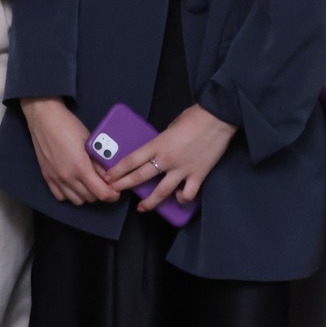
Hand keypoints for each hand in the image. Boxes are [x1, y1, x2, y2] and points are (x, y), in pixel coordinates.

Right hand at [22, 97, 120, 206]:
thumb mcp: (89, 142)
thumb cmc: (68, 126)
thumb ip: (99, 162)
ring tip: (88, 183)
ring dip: (85, 194)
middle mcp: (67, 177)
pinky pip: (61, 197)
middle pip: (90, 198)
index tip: (115, 191)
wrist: (44, 118)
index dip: (112, 195)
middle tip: (103, 183)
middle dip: (100, 193)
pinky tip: (73, 183)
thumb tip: (109, 177)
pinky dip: (69, 194)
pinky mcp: (47, 177)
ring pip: (77, 200)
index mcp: (80, 167)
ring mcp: (56, 178)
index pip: (101, 193)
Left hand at [105, 104, 235, 209]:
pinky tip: (178, 198)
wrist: (217, 119)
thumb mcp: (169, 128)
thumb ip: (161, 142)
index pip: (131, 160)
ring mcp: (183, 169)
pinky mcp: (198, 176)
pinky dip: (182, 198)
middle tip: (114, 192)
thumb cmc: (193, 118)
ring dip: (150, 202)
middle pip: (140, 177)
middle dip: (125, 185)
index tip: (109, 177)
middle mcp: (166, 159)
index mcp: (157, 144)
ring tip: (142, 208)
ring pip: (162, 191)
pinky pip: (187, 194)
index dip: (118, 171)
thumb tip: (157, 151)